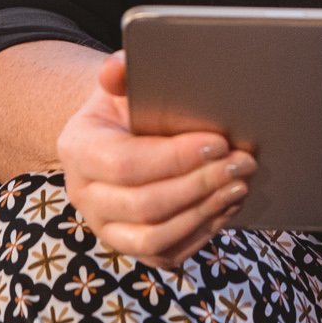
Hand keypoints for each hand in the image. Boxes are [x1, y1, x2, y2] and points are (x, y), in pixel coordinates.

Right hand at [57, 52, 255, 268]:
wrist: (121, 133)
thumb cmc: (129, 104)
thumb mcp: (123, 82)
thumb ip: (122, 73)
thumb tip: (117, 68)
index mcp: (78, 150)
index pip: (125, 164)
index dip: (176, 158)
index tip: (220, 142)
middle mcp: (85, 195)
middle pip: (143, 205)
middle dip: (200, 185)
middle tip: (243, 163)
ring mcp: (105, 226)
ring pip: (154, 238)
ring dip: (204, 213)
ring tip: (239, 185)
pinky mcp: (131, 245)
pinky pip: (166, 254)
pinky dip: (202, 233)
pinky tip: (228, 205)